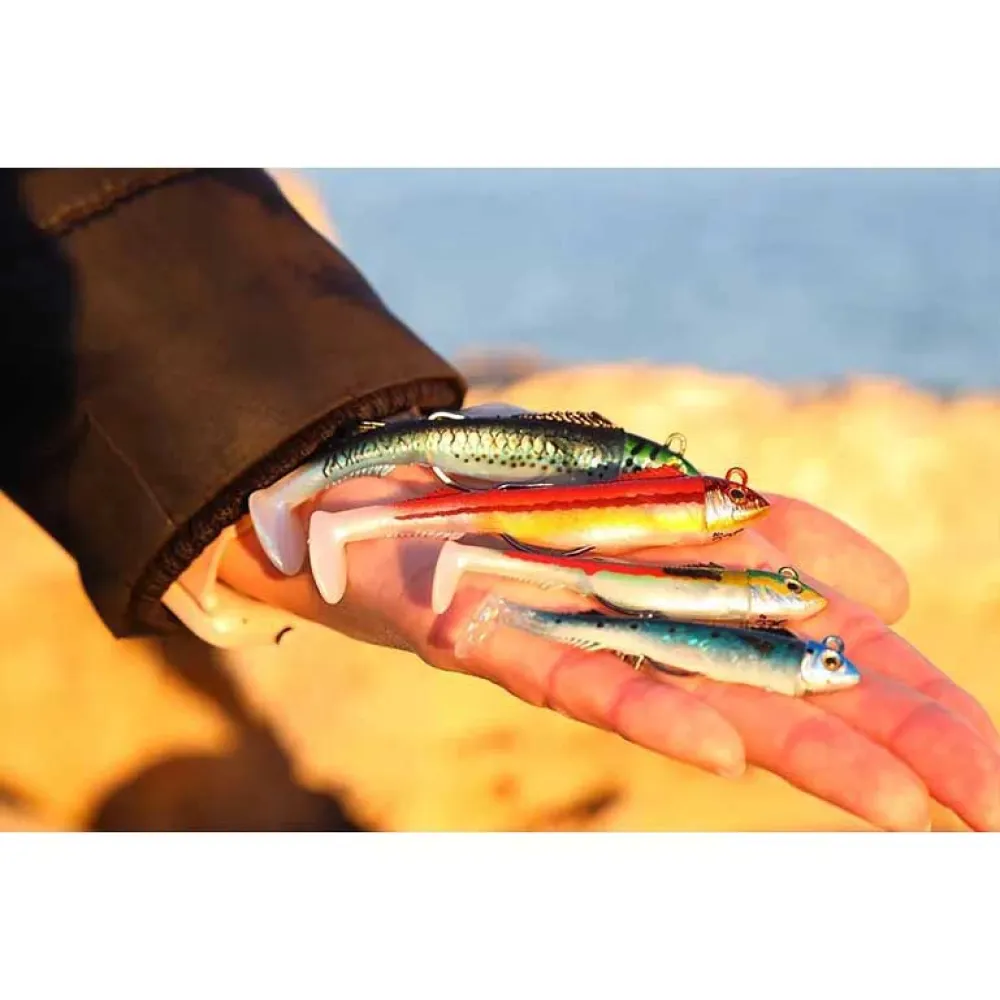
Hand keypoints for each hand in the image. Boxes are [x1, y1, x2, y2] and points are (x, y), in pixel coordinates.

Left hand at [219, 468, 999, 832]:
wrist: (396, 493)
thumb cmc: (541, 502)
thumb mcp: (675, 495)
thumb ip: (777, 532)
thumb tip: (883, 586)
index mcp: (701, 591)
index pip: (831, 645)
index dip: (912, 696)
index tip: (987, 769)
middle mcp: (651, 627)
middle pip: (782, 682)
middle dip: (885, 737)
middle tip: (977, 806)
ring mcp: (580, 635)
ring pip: (699, 693)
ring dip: (795, 746)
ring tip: (894, 802)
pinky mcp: (494, 634)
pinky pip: (575, 678)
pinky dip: (648, 708)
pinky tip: (725, 747)